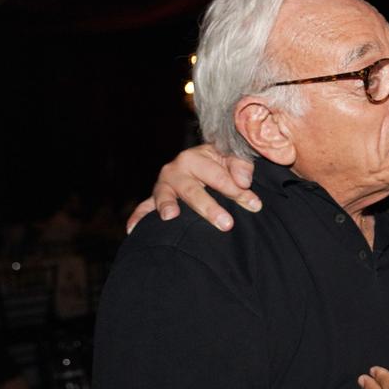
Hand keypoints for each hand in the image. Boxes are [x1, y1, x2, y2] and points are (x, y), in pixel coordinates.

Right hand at [125, 144, 258, 233]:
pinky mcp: (154, 199)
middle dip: (210, 208)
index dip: (238, 191)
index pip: (219, 176)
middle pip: (193, 190)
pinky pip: (143, 208)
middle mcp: (175, 170)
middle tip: (226, 224)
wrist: (201, 162)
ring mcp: (163, 185)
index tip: (255, 205)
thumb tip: (244, 181)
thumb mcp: (233, 158)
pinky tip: (133, 230)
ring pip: (165, 197)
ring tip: (171, 217)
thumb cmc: (220, 162)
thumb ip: (241, 165)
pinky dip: (138, 218)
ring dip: (167, 206)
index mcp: (196, 157)